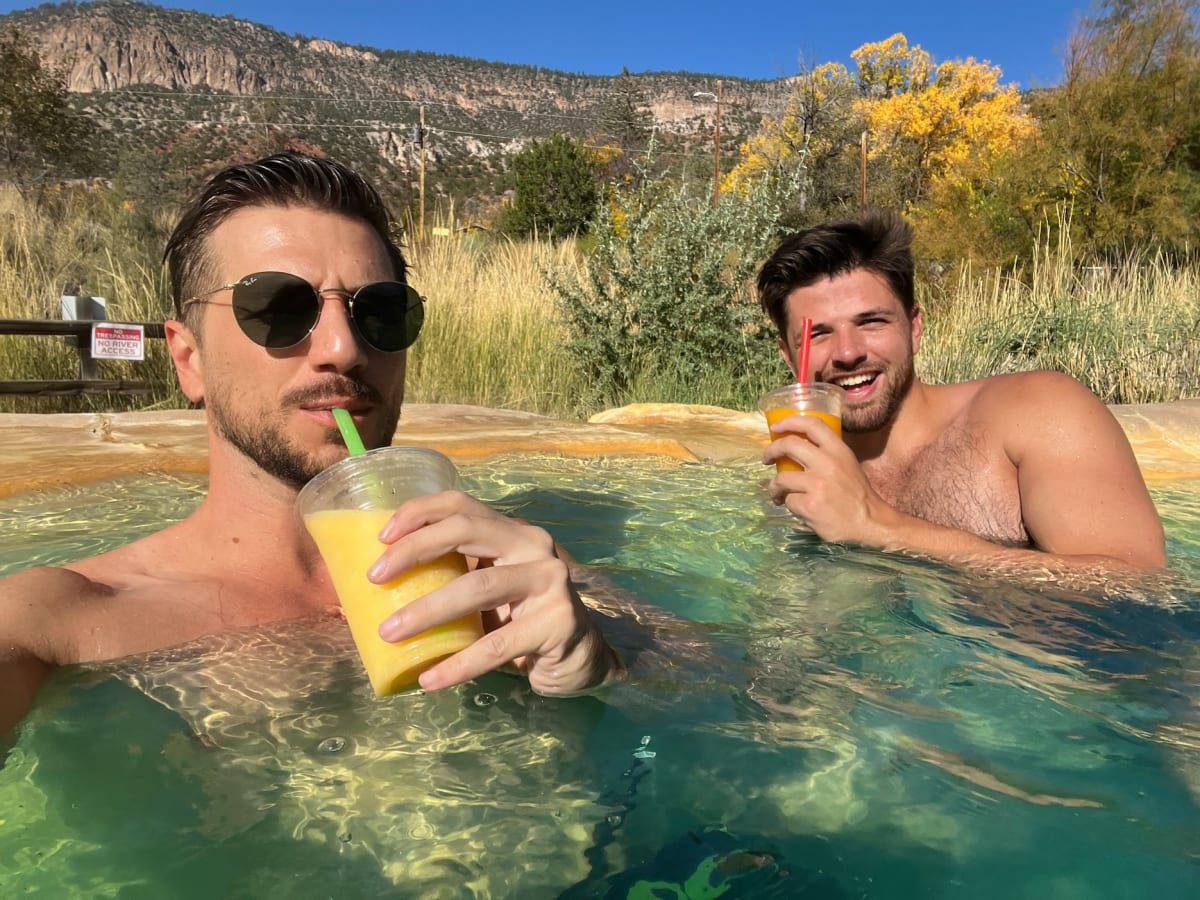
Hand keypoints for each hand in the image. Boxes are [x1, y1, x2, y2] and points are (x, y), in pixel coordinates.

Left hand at [367, 491, 622, 694]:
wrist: (582, 657)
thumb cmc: (522, 622)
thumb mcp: (489, 590)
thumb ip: (452, 579)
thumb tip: (373, 594)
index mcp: (511, 531)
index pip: (461, 504)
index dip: (419, 512)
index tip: (380, 537)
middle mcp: (533, 545)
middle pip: (466, 530)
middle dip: (414, 550)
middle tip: (375, 579)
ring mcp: (549, 581)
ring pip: (477, 587)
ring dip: (427, 610)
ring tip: (390, 633)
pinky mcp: (557, 622)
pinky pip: (498, 645)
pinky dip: (459, 664)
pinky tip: (431, 680)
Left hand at [763, 414, 895, 545]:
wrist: (870, 524)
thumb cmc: (858, 495)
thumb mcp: (848, 465)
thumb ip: (827, 455)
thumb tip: (798, 449)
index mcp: (839, 451)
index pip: (812, 424)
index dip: (789, 422)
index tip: (775, 428)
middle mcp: (828, 463)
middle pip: (789, 445)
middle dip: (771, 450)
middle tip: (766, 459)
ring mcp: (817, 484)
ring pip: (781, 478)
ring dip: (775, 487)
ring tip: (778, 493)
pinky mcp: (809, 505)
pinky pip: (788, 501)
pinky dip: (789, 505)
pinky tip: (798, 509)